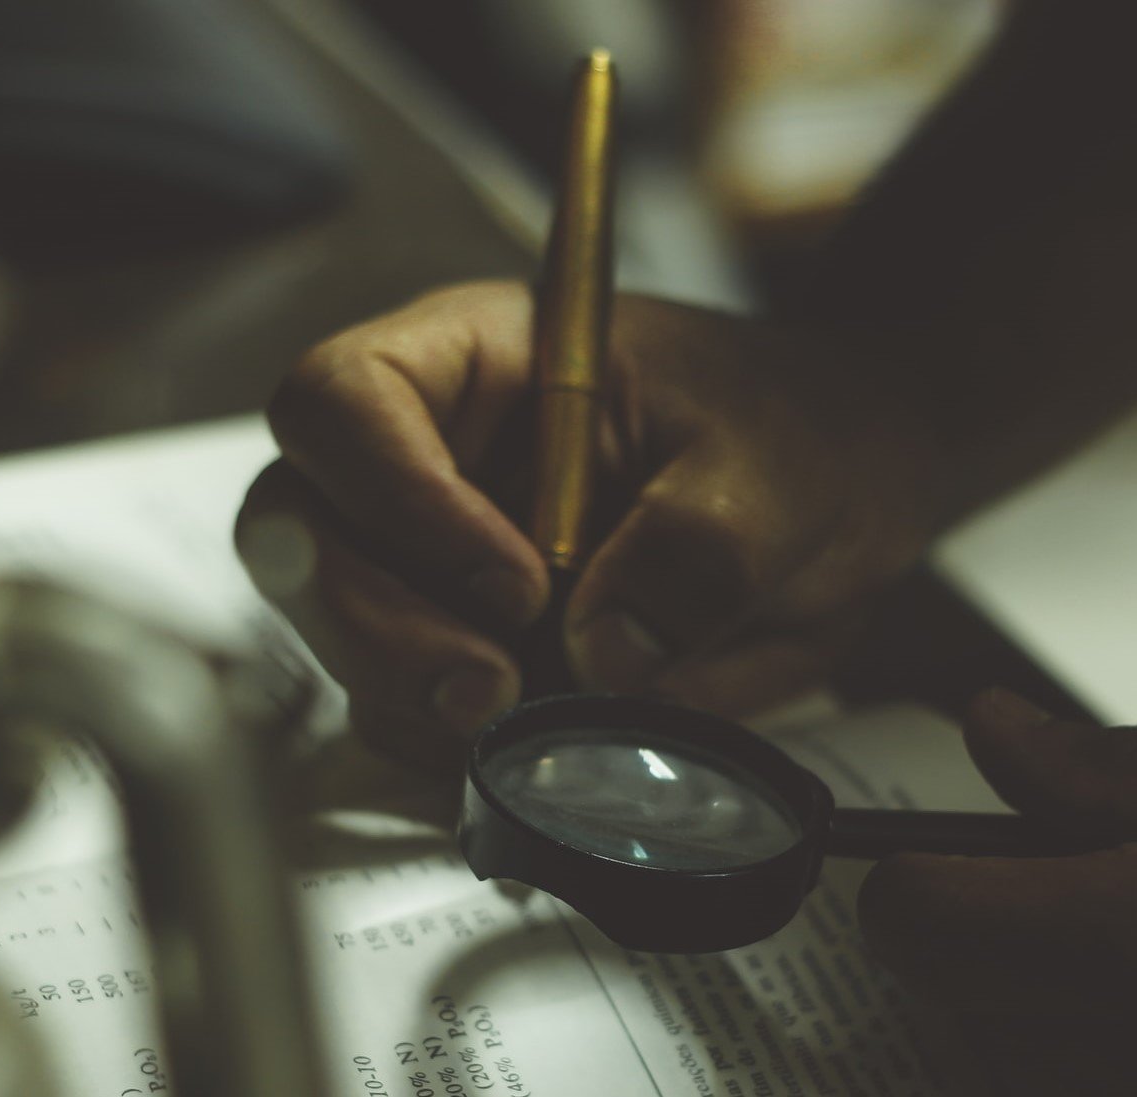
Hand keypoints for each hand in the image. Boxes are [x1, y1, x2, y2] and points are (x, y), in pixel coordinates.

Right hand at [236, 281, 949, 764]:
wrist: (837, 494)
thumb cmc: (794, 432)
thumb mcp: (774, 469)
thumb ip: (699, 547)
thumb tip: (604, 652)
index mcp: (479, 359)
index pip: (345, 399)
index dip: (393, 494)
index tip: (514, 582)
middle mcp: (427, 452)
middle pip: (299, 526)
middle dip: (376, 624)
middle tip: (490, 690)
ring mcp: (428, 554)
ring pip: (331, 627)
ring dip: (406, 695)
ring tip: (526, 722)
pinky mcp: (459, 644)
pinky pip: (397, 705)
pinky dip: (444, 745)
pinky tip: (531, 748)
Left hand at [860, 690, 1136, 1095]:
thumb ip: (1135, 774)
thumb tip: (996, 736)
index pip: (926, 922)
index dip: (919, 887)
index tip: (946, 875)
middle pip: (965, 1018)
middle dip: (1002, 961)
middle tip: (1094, 928)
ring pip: (1026, 1082)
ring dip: (1062, 1035)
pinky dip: (1118, 1071)